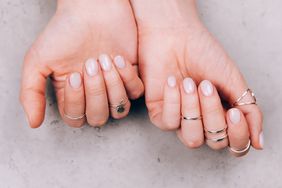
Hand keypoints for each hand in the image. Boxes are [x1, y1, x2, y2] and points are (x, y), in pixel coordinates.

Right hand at [20, 0, 142, 127]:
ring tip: (103, 58)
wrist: (92, 8)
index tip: (73, 74)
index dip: (76, 102)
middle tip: (89, 64)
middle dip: (95, 92)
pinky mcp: (131, 76)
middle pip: (99, 117)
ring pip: (119, 109)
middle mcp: (93, 94)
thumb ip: (31, 93)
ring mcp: (113, 86)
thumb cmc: (64, 31)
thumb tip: (33, 123)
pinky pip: (136, 92)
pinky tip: (118, 57)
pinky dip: (128, 77)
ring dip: (112, 86)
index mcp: (72, 94)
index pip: (75, 118)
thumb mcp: (37, 60)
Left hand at [130, 0, 262, 154]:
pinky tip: (173, 81)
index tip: (234, 112)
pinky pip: (168, 123)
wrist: (174, 35)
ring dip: (193, 109)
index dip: (237, 133)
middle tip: (207, 85)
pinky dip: (173, 101)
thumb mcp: (233, 80)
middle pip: (214, 142)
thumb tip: (259, 142)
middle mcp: (202, 121)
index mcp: (222, 114)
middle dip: (212, 114)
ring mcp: (180, 119)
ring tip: (189, 82)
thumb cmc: (204, 54)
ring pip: (191, 138)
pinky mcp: (159, 114)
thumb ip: (249, 111)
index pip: (235, 143)